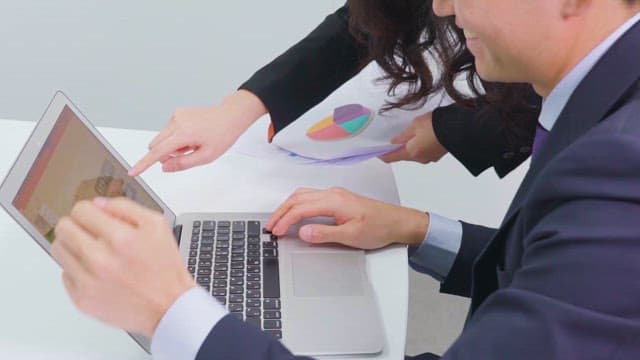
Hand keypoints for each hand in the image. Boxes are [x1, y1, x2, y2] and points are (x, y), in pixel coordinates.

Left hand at [51, 197, 195, 336]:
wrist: (168, 306)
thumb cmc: (164, 268)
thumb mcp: (157, 225)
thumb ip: (126, 207)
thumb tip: (98, 204)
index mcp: (121, 239)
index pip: (80, 210)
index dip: (88, 210)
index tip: (93, 216)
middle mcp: (101, 260)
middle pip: (63, 228)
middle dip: (76, 224)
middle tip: (88, 231)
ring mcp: (89, 282)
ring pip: (59, 250)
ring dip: (73, 246)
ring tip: (91, 250)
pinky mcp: (82, 300)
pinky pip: (65, 274)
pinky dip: (78, 270)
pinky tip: (96, 271)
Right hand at [128, 90, 266, 175]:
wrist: (231, 116)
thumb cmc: (223, 135)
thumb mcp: (206, 157)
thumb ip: (183, 164)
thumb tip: (164, 167)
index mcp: (184, 133)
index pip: (157, 152)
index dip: (144, 164)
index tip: (133, 171)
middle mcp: (177, 121)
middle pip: (156, 146)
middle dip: (166, 155)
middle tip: (187, 154)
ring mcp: (176, 116)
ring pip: (162, 139)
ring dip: (172, 147)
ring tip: (193, 144)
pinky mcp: (178, 113)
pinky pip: (168, 131)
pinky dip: (176, 138)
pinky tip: (192, 136)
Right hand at [266, 187, 428, 249]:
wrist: (398, 222)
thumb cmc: (379, 228)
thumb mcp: (351, 236)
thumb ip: (325, 233)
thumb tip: (303, 232)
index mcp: (334, 201)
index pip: (301, 208)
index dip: (286, 220)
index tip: (276, 231)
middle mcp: (333, 194)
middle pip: (298, 198)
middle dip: (281, 211)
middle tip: (270, 226)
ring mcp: (335, 195)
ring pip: (303, 195)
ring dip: (288, 206)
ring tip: (278, 220)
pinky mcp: (338, 199)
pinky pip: (311, 197)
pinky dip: (298, 205)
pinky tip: (296, 214)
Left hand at [378, 112, 447, 163]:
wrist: (460, 128)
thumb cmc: (436, 125)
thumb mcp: (415, 126)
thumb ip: (402, 135)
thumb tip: (394, 142)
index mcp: (411, 153)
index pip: (391, 158)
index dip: (382, 154)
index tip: (376, 151)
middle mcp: (420, 159)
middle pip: (403, 155)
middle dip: (398, 147)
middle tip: (395, 136)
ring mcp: (429, 158)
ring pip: (414, 153)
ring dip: (410, 145)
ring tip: (413, 131)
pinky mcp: (437, 154)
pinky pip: (424, 151)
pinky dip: (420, 145)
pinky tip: (423, 134)